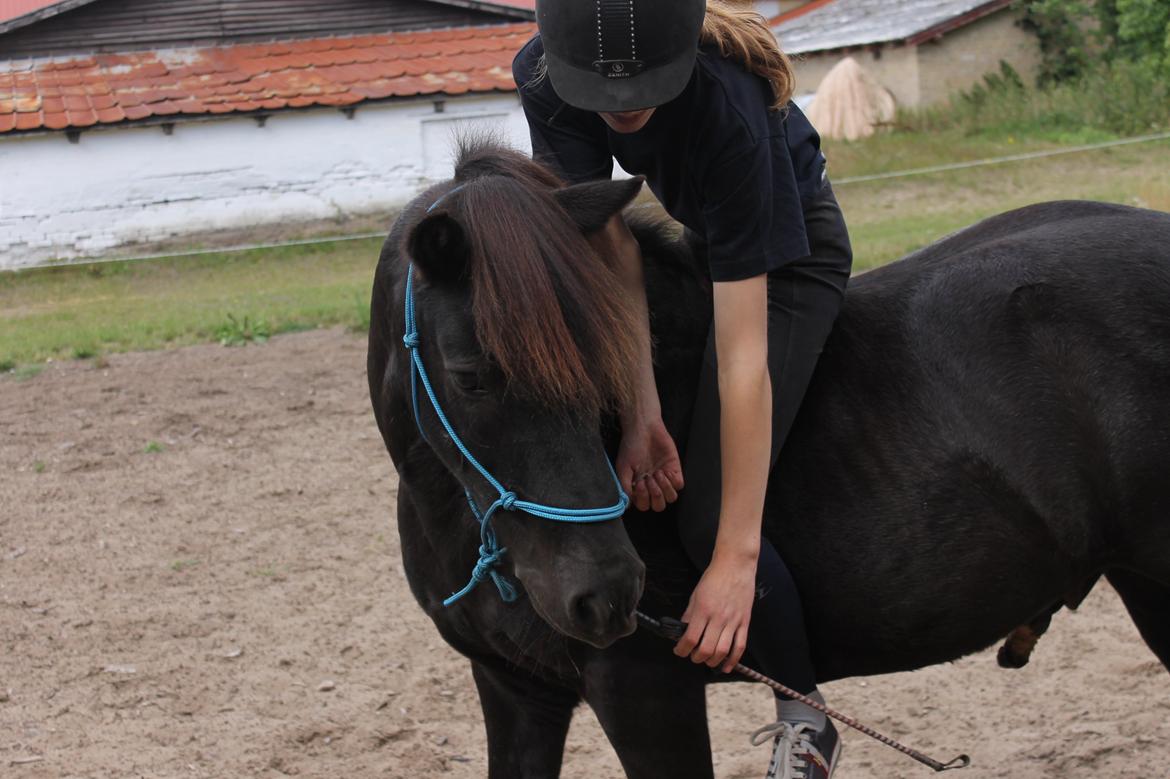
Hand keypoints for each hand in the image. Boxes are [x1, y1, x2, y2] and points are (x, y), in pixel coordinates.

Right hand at [616, 416, 683, 511]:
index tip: (639, 483)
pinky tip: (665, 470)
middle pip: (659, 506)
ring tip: (657, 473)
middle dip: (655, 496)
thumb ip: (625, 486)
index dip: (643, 499)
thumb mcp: (622, 467)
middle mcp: (652, 485)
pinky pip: (679, 485)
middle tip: (649, 479)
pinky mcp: (675, 469)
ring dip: (664, 489)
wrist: (643, 428)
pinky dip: (673, 481)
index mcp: (639, 487)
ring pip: (671, 498)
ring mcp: (664, 478)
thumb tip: (628, 505)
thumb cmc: (631, 446)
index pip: (644, 505)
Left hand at [674, 552, 756, 672]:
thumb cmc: (715, 577)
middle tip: (692, 655)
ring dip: (712, 661)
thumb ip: (690, 614)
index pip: (690, 638)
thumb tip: (684, 630)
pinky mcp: (744, 622)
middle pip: (706, 649)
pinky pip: (740, 646)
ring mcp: (733, 621)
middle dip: (696, 658)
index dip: (682, 649)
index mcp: (703, 609)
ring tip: (706, 659)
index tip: (679, 650)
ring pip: (723, 651)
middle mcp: (718, 617)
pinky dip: (733, 660)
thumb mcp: (696, 593)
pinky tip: (726, 666)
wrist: (735, 565)